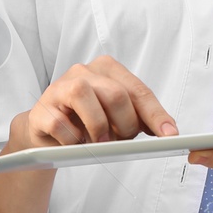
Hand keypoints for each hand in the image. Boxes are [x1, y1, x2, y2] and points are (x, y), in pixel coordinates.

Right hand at [6, 55, 176, 152]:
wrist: (47, 131)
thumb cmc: (86, 121)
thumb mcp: (116, 118)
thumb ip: (138, 118)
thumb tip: (167, 131)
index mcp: (107, 69)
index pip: (138, 90)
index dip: (155, 114)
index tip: (170, 134)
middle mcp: (84, 71)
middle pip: (115, 95)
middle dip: (125, 125)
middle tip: (123, 141)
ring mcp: (60, 87)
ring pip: (84, 97)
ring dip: (98, 128)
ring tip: (99, 143)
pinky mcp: (42, 108)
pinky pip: (61, 124)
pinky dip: (72, 140)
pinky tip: (74, 142)